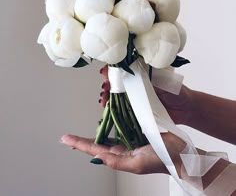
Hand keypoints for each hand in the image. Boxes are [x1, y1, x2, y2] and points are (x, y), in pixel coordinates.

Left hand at [60, 133, 185, 175]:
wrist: (180, 154)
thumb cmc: (160, 160)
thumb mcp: (137, 163)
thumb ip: (117, 161)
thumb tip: (98, 157)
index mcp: (120, 157)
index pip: (95, 150)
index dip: (80, 144)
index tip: (66, 139)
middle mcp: (122, 150)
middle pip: (98, 145)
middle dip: (83, 141)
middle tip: (68, 137)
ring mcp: (129, 142)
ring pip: (108, 137)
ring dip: (95, 134)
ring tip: (81, 133)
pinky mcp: (137, 133)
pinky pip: (121, 129)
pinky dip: (112, 125)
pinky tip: (107, 122)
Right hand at [99, 65, 192, 125]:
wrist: (186, 109)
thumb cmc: (178, 91)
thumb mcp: (164, 80)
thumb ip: (151, 76)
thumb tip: (136, 70)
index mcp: (143, 72)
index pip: (124, 67)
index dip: (114, 69)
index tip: (106, 72)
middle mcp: (138, 82)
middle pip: (118, 80)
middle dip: (108, 82)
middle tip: (104, 87)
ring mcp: (136, 95)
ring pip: (118, 93)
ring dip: (108, 94)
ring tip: (103, 98)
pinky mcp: (137, 107)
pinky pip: (122, 106)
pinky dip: (113, 106)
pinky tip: (106, 107)